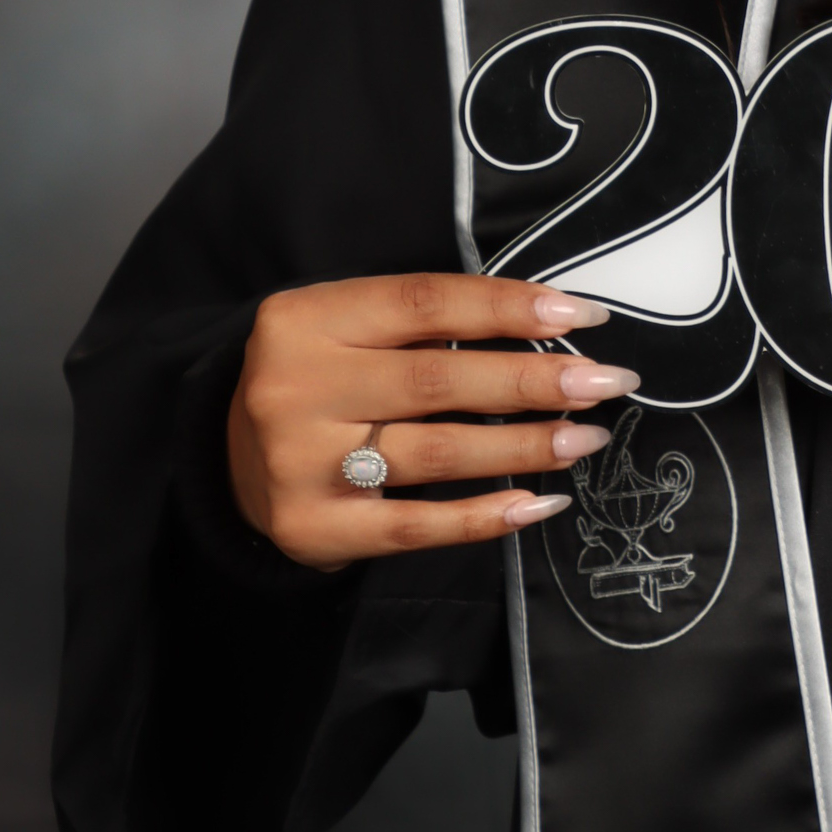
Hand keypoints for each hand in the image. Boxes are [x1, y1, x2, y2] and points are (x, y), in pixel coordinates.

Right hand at [227, 272, 639, 570]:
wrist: (225, 457)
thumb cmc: (318, 376)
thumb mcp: (349, 326)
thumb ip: (425, 319)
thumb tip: (550, 325)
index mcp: (306, 319)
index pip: (426, 302)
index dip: (510, 307)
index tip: (584, 318)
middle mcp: (295, 388)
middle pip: (438, 381)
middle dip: (535, 382)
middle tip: (606, 382)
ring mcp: (299, 464)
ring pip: (436, 454)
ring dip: (525, 447)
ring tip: (587, 438)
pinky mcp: (314, 529)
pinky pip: (416, 526)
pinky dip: (485, 517)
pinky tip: (538, 503)